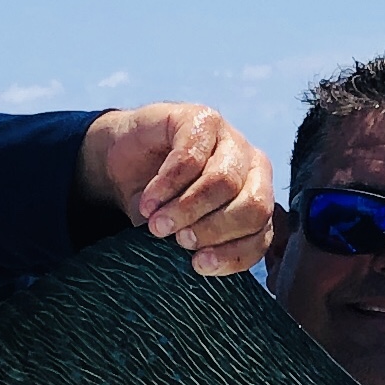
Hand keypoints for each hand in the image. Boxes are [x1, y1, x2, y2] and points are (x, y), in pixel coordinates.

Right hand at [78, 104, 275, 276]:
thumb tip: (206, 266)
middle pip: (253, 207)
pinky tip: (149, 202)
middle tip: (179, 241)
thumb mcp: (186, 229)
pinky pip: (190, 158)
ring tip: (157, 224)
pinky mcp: (199, 118)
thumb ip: (207, 246)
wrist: (123, 162)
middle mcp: (251, 164)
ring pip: (223, 183)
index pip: (262, 232)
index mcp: (257, 194)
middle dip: (214, 230)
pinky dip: (166, 187)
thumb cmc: (161, 202)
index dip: (233, 254)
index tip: (198, 265)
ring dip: (186, 210)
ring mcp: (229, 137)